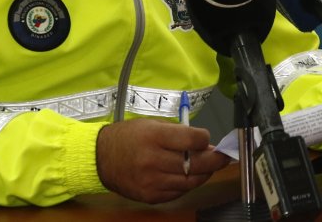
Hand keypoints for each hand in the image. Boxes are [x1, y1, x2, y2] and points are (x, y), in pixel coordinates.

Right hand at [96, 118, 230, 203]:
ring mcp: (151, 181)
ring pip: (191, 182)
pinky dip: (188, 184)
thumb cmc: (128, 137)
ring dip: (204, 174)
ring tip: (208, 166)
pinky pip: (178, 192)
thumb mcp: (152, 125)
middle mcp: (153, 160)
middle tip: (223, 156)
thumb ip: (179, 134)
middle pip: (197, 164)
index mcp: (154, 137)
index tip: (206, 139)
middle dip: (215, 160)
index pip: (193, 140)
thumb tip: (206, 145)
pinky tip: (188, 176)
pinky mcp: (150, 196)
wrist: (99, 158)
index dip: (205, 139)